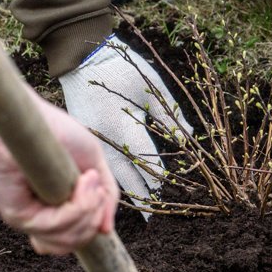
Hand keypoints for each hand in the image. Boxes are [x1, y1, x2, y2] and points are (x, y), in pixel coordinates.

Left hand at [0, 90, 118, 255]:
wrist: (23, 118)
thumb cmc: (55, 133)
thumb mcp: (93, 162)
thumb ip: (105, 196)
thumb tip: (106, 230)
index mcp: (55, 209)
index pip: (75, 239)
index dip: (92, 225)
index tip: (96, 196)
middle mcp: (42, 218)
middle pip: (78, 240)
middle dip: (95, 215)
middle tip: (93, 182)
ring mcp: (31, 219)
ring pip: (70, 239)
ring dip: (89, 211)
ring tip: (89, 180)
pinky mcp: (20, 216)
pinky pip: (58, 227)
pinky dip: (78, 208)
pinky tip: (82, 182)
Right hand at [59, 35, 192, 204]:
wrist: (82, 57)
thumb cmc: (122, 68)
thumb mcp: (151, 87)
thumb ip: (169, 115)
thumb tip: (189, 137)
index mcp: (125, 126)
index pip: (144, 163)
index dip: (155, 181)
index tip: (163, 195)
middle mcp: (107, 138)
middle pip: (124, 176)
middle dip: (139, 195)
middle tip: (152, 214)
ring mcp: (91, 138)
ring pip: (108, 173)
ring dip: (121, 190)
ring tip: (135, 206)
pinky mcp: (82, 136)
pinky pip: (96, 164)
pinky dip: (107, 176)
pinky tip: (113, 186)